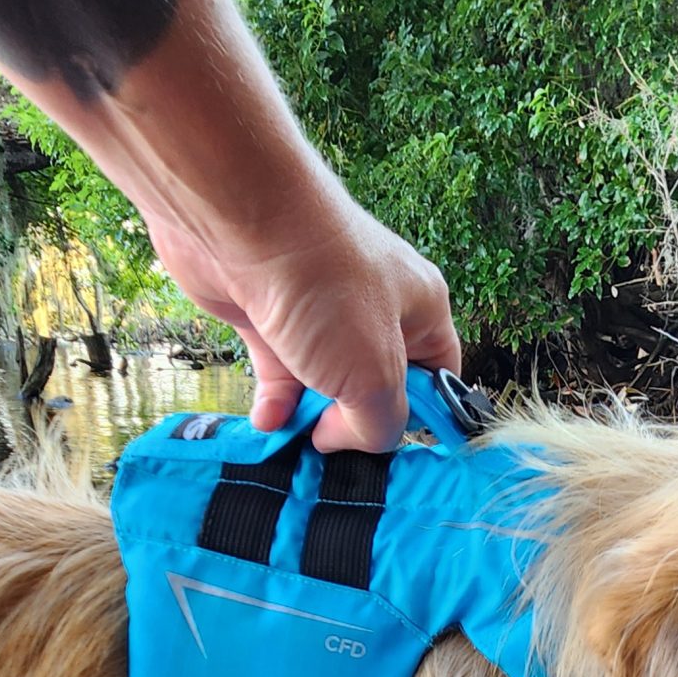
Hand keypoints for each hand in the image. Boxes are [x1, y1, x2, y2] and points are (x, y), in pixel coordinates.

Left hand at [146, 181, 460, 452]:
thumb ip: (380, 424)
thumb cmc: (325, 288)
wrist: (241, 221)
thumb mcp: (375, 376)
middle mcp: (373, 307)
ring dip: (309, 417)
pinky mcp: (269, 312)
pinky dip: (274, 400)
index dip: (420, 418)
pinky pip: (278, 369)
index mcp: (421, 309)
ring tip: (298, 445)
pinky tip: (267, 422)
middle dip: (355, 423)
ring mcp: (319, 310)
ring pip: (323, 382)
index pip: (437, 376)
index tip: (391, 456)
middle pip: (375, 384)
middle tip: (335, 452)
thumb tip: (351, 441)